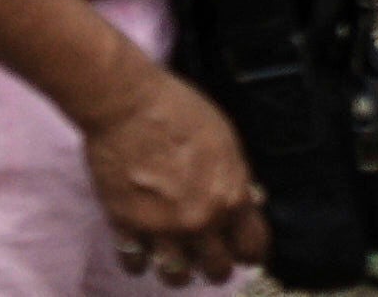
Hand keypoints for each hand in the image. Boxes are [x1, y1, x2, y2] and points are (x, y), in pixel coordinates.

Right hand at [83, 65, 264, 284]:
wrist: (124, 101)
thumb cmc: (176, 108)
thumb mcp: (224, 138)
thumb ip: (236, 177)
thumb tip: (247, 201)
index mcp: (230, 197)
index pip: (252, 248)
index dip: (248, 250)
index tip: (241, 249)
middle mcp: (200, 220)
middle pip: (218, 270)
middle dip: (215, 264)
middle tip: (206, 255)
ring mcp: (162, 226)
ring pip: (176, 277)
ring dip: (178, 269)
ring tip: (173, 257)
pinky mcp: (126, 224)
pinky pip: (134, 262)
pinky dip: (138, 261)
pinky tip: (139, 251)